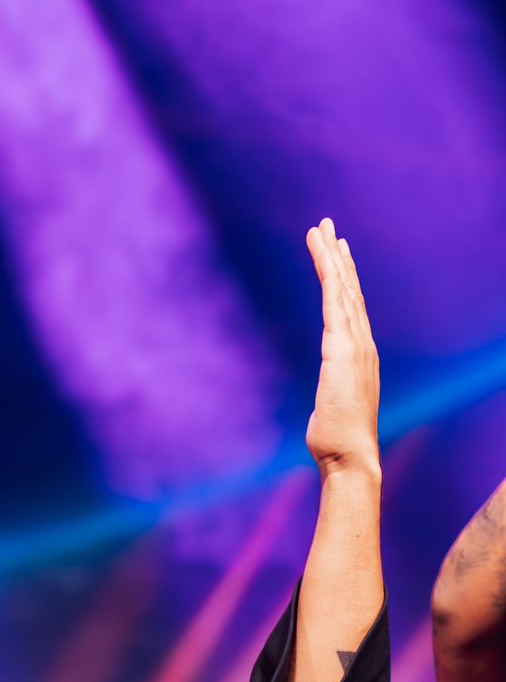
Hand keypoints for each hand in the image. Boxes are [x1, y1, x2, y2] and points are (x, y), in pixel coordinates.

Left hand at [303, 218, 379, 479]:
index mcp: (358, 355)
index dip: (344, 278)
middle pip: (348, 289)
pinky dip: (329, 274)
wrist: (350, 455)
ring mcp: (355, 344)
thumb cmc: (338, 440)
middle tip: (328, 226)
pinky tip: (323, 254)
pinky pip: (335, 301)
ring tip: (321, 229)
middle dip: (337, 256)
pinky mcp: (342, 347)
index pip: (351, 308)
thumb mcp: (331, 407)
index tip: (336, 253)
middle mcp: (362, 343)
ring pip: (342, 288)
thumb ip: (330, 394)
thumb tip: (324, 400)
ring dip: (330, 256)